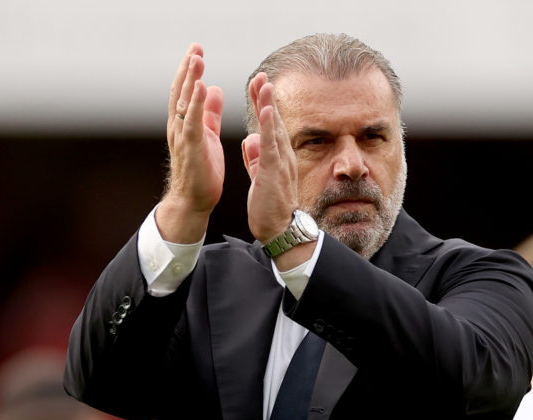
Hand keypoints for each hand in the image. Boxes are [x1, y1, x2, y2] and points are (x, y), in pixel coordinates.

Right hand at [157, 44, 224, 243]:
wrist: (193, 200)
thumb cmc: (201, 170)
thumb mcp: (208, 134)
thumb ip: (210, 112)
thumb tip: (215, 88)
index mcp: (184, 124)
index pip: (185, 92)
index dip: (190, 71)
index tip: (196, 50)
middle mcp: (179, 127)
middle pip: (182, 92)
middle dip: (188, 69)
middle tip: (196, 47)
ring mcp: (183, 137)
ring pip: (185, 103)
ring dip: (191, 80)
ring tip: (197, 60)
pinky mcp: (192, 148)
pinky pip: (194, 122)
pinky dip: (197, 104)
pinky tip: (202, 87)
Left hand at [242, 73, 298, 243]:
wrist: (279, 230)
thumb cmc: (270, 208)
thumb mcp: (259, 178)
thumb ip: (255, 159)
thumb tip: (250, 140)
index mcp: (276, 158)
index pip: (269, 127)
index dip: (264, 106)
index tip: (257, 87)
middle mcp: (282, 156)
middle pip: (273, 121)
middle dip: (266, 98)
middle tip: (261, 75)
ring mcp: (279, 163)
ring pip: (273, 128)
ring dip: (268, 104)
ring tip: (264, 83)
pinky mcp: (273, 172)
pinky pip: (271, 145)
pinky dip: (268, 126)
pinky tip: (265, 110)